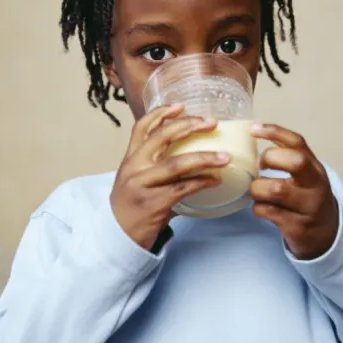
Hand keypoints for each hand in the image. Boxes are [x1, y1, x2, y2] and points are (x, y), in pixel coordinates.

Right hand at [110, 104, 230, 249]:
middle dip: (189, 126)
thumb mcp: (137, 180)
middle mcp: (133, 167)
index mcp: (130, 159)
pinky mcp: (152, 203)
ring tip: (225, 157)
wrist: (117, 238)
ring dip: (204, 158)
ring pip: (176, 164)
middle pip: (161, 137)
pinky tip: (215, 180)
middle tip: (212, 123)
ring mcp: (141, 185)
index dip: (160, 113)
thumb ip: (157, 167)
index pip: (141, 127)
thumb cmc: (133, 208)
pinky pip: (182, 188)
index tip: (181, 105)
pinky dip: (202, 182)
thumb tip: (193, 157)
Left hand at [249, 124, 338, 259]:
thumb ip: (287, 158)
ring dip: (257, 189)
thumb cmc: (306, 198)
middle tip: (259, 167)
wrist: (325, 235)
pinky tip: (261, 208)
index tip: (253, 129)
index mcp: (315, 168)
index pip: (297, 143)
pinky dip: (258, 208)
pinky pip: (268, 211)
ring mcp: (308, 206)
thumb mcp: (304, 176)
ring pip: (275, 189)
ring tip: (257, 192)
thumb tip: (255, 135)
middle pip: (295, 162)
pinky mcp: (297, 226)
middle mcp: (315, 185)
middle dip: (269, 160)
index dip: (275, 132)